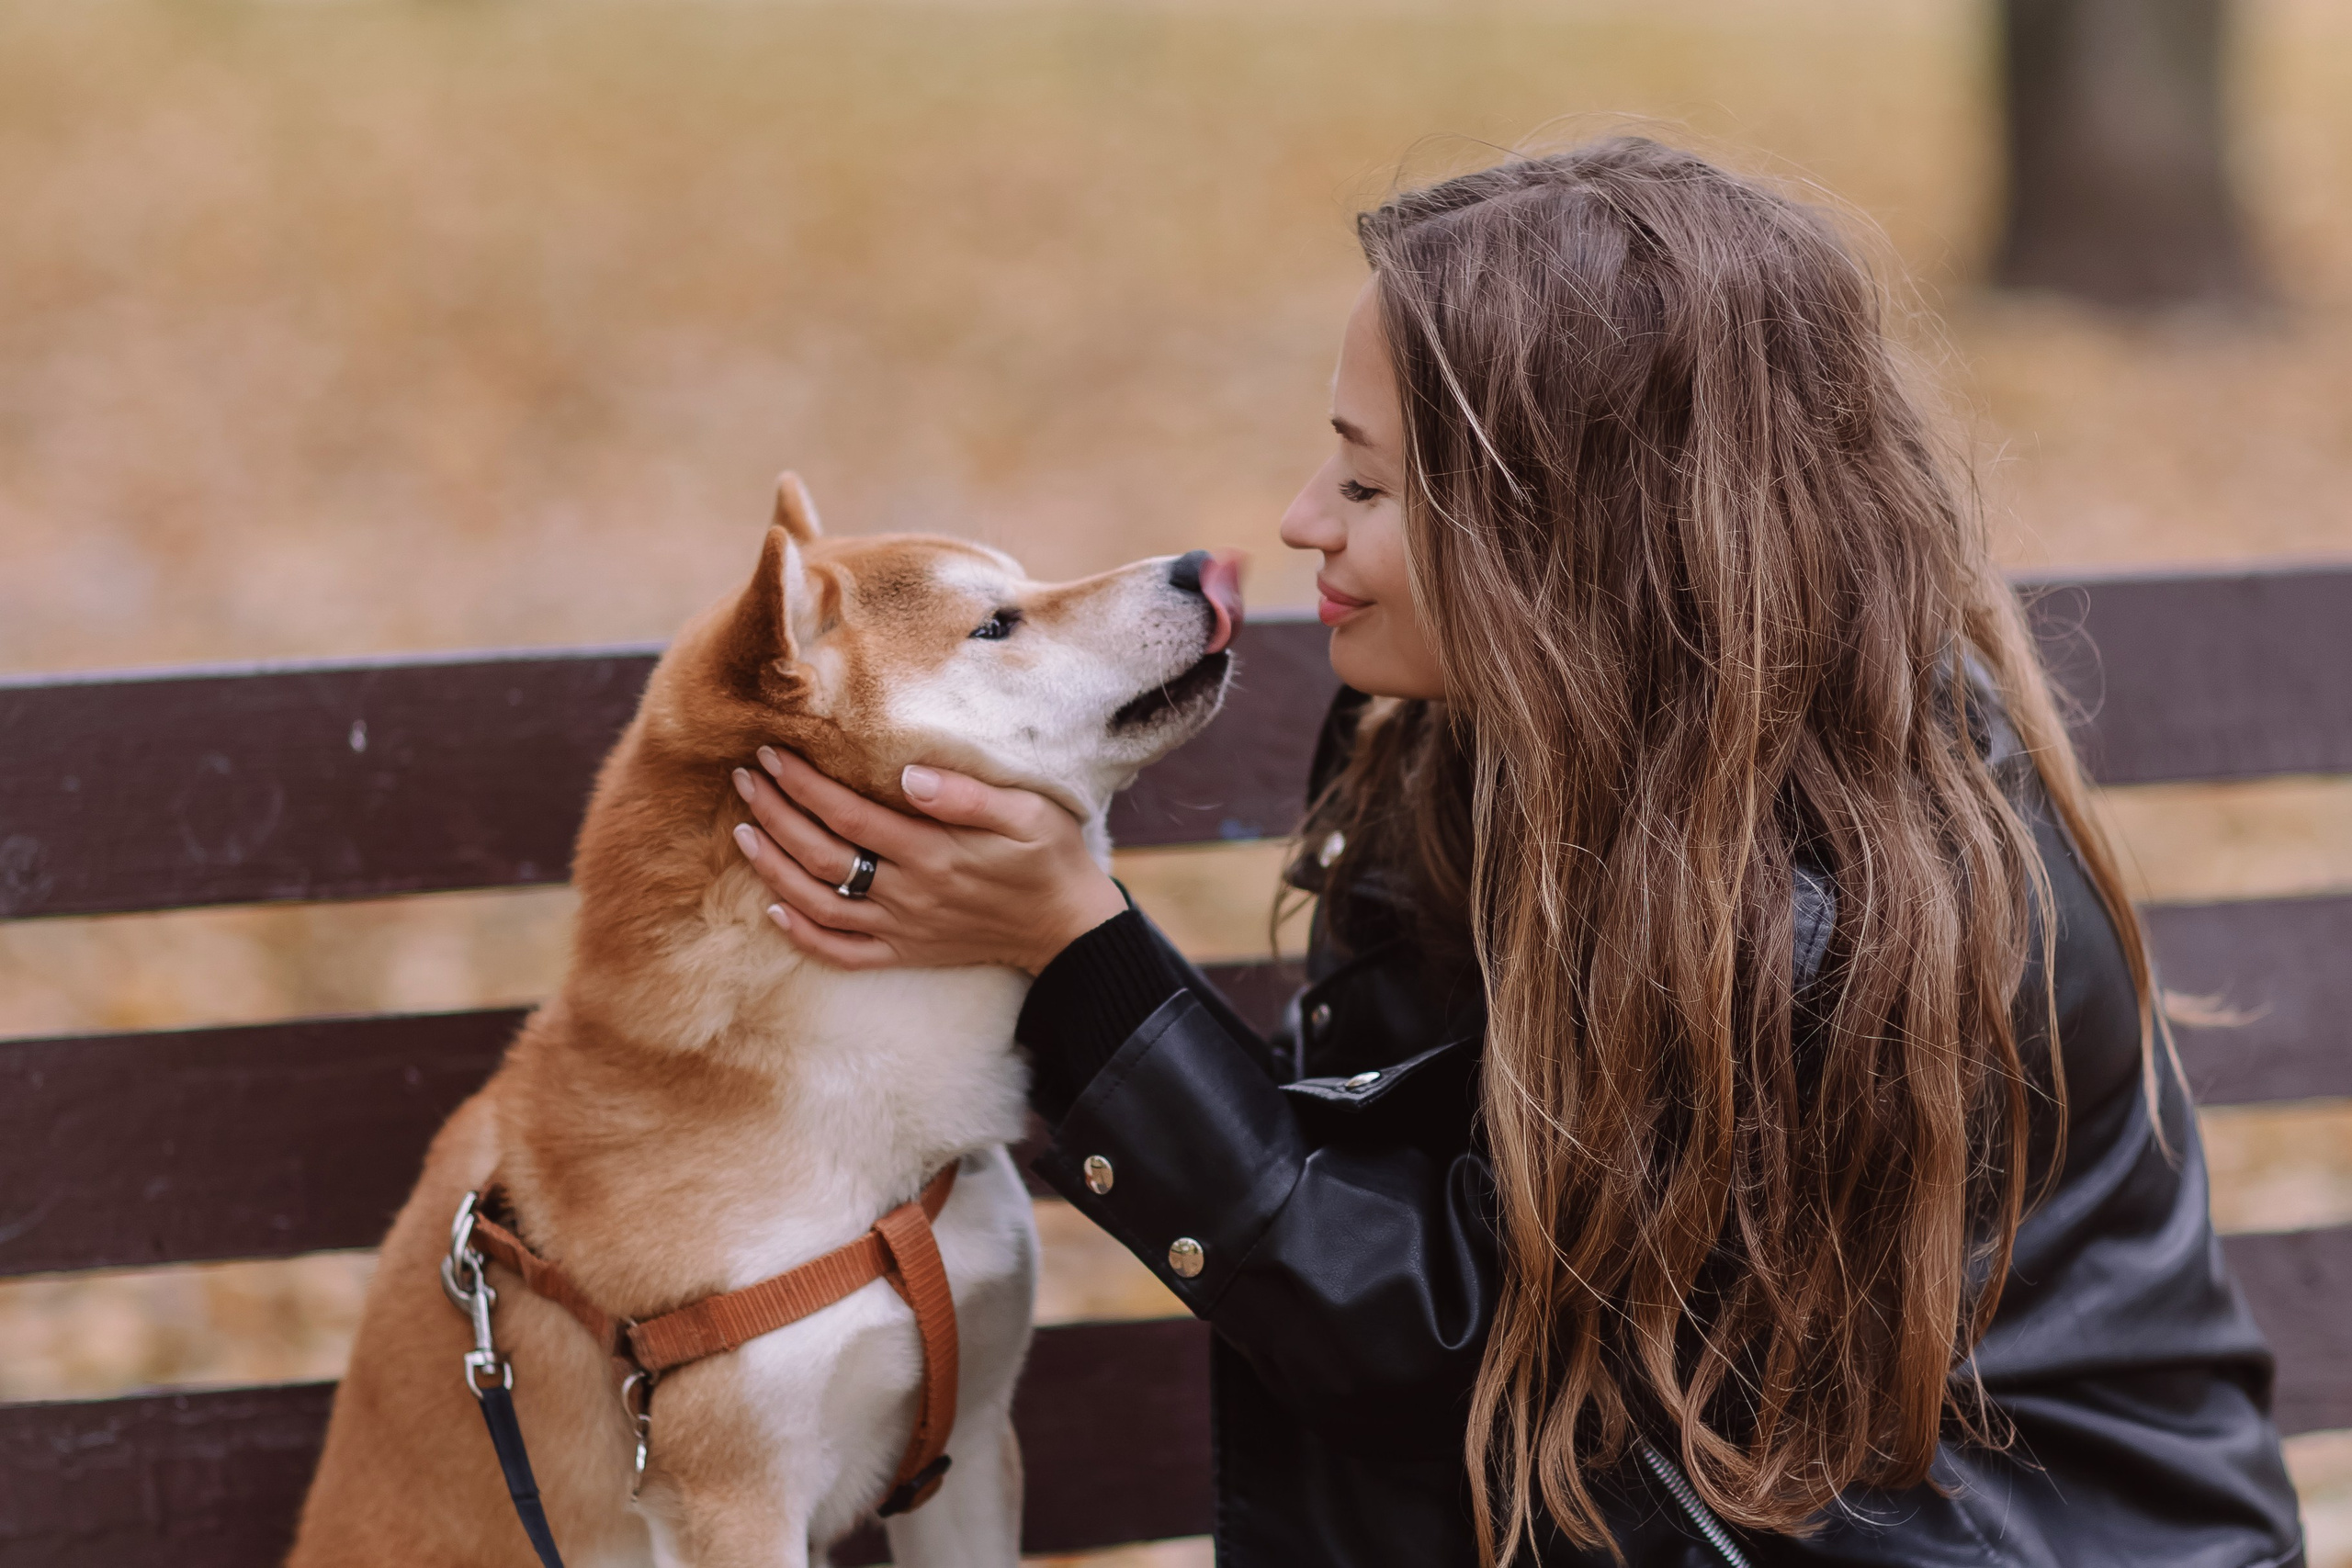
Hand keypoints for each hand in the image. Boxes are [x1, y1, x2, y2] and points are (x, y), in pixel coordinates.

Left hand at [728, 748, 1128, 974]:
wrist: (1070, 928)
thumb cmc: (1051, 858)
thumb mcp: (1028, 812)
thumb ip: (966, 795)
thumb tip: (908, 774)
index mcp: (933, 853)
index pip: (848, 814)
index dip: (804, 784)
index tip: (774, 753)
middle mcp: (908, 894)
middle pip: (821, 855)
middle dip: (776, 815)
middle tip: (745, 780)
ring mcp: (903, 928)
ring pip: (819, 903)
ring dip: (774, 867)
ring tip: (744, 831)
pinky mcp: (906, 952)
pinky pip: (842, 952)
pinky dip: (803, 934)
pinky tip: (775, 909)